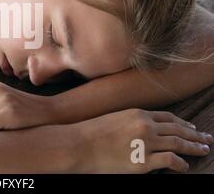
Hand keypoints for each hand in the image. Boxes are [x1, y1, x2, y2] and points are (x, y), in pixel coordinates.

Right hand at [70, 108, 211, 172]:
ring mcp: (146, 143)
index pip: (168, 118)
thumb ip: (131, 122)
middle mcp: (146, 126)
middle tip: (207, 138)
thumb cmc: (90, 132)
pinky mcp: (143, 161)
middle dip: (195, 134)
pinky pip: (170, 161)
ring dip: (194, 147)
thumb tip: (144, 130)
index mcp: (138, 113)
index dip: (182, 123)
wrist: (78, 144)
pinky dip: (181, 164)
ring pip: (179, 144)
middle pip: (178, 129)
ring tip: (204, 150)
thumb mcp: (114, 119)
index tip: (191, 127)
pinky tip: (185, 166)